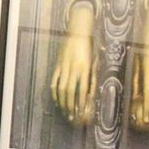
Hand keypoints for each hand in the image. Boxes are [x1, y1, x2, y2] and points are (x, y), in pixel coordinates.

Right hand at [51, 1, 96, 125]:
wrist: (78, 32)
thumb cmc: (89, 47)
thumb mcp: (94, 62)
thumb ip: (91, 77)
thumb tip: (90, 93)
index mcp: (84, 68)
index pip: (82, 90)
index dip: (81, 103)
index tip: (82, 113)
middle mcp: (73, 69)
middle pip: (70, 92)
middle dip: (70, 106)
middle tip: (71, 116)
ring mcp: (64, 67)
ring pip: (61, 88)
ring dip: (62, 102)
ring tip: (64, 111)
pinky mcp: (58, 65)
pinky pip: (54, 81)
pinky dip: (55, 92)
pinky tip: (57, 100)